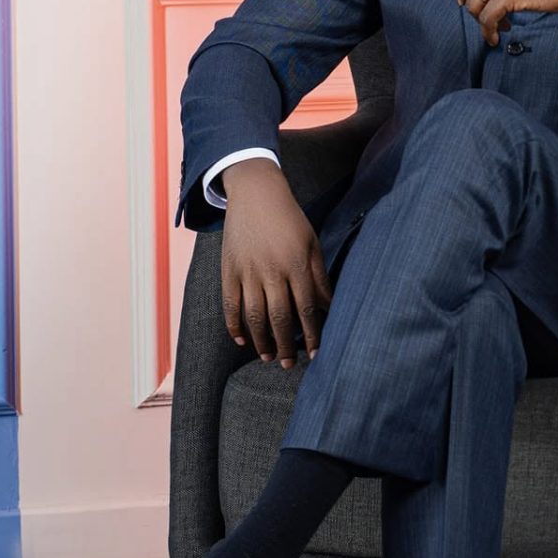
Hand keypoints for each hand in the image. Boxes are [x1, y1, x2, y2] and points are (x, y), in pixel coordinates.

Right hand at [219, 159, 331, 366]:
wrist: (256, 193)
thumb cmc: (290, 219)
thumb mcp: (312, 244)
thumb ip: (319, 277)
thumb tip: (329, 307)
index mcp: (295, 265)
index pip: (306, 309)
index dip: (311, 334)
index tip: (316, 353)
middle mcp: (271, 271)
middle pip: (278, 318)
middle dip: (285, 345)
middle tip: (289, 364)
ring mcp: (247, 271)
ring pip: (253, 316)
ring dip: (260, 341)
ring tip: (268, 357)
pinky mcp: (228, 269)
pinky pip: (230, 304)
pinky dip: (234, 325)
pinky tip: (241, 340)